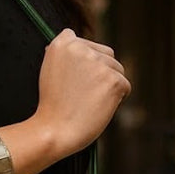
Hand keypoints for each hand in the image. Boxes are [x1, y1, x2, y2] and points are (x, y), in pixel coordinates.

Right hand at [29, 27, 130, 161]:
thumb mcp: (49, 72)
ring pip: (117, 69)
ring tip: (89, 102)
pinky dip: (116, 98)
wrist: (54, 130)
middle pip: (106, 54)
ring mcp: (99, 63)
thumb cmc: (51, 107)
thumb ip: (66, 56)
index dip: (84, 61)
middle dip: (101, 71)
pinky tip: (98, 107)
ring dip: (109, 85)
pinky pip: (125, 86)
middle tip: (83, 93)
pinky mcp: (114, 80)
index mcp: (62, 43)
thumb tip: (80, 48)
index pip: (85, 43)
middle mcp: (81, 48)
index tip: (75, 78)